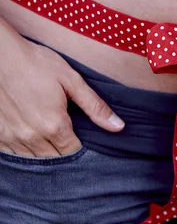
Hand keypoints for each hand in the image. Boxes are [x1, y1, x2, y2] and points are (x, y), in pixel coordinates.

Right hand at [0, 21, 123, 156]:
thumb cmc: (36, 63)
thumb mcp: (71, 81)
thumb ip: (95, 107)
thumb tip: (118, 126)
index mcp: (53, 125)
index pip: (73, 152)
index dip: (82, 148)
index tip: (85, 139)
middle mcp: (31, 136)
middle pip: (54, 159)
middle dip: (64, 152)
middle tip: (69, 137)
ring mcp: (11, 137)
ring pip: (34, 159)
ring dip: (45, 152)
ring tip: (51, 137)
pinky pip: (14, 153)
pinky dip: (25, 149)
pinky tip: (32, 136)